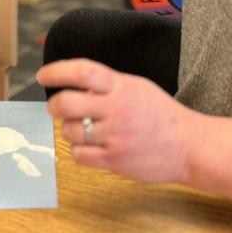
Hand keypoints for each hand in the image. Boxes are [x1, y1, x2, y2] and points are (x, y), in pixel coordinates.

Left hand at [37, 59, 194, 183]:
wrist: (189, 146)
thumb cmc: (160, 115)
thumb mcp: (137, 87)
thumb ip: (107, 85)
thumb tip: (73, 85)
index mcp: (122, 86)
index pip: (82, 72)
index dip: (57, 72)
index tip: (43, 76)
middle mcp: (116, 109)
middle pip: (66, 103)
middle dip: (54, 105)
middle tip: (56, 107)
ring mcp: (115, 136)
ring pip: (69, 131)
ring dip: (69, 130)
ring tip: (83, 129)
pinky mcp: (114, 160)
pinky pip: (79, 155)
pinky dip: (80, 151)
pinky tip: (91, 147)